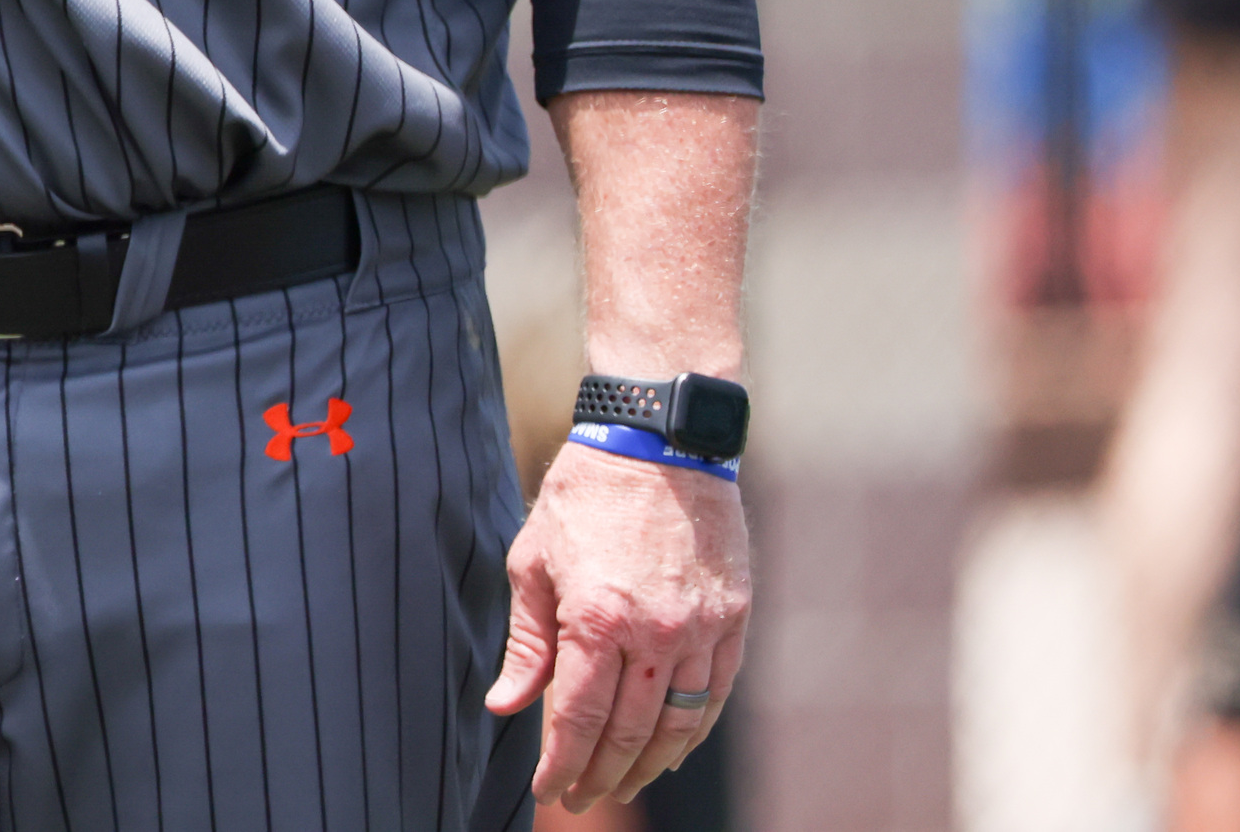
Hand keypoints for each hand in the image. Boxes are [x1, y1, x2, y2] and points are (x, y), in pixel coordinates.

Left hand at [490, 440, 750, 809]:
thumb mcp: (534, 560)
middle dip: (599, 775)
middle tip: (577, 798)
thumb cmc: (584, 496)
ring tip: (621, 785)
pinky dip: (694, 732)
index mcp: (596, 618)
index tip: (547, 792)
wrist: (659, 442)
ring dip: (648, 766)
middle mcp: (655, 633)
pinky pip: (716, 695)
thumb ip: (526, 641)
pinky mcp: (734, 619)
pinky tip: (672, 751)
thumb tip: (505, 705)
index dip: (561, 764)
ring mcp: (702, 629)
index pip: (578, 718)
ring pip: (678, 725)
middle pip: (629, 733)